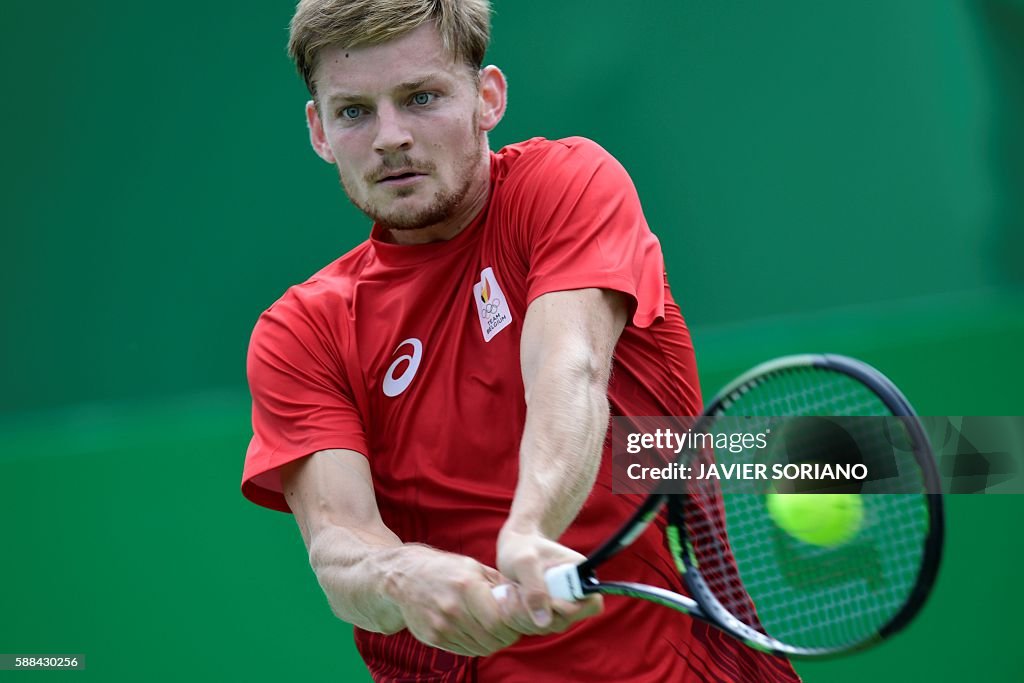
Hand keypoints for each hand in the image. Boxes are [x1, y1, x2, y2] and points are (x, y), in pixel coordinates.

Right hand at [388, 546, 519, 656]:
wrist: (405, 577)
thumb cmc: (445, 570)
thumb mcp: (474, 567)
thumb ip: (500, 584)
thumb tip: (527, 599)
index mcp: (466, 586)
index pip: (499, 621)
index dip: (513, 626)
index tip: (516, 621)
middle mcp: (452, 608)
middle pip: (491, 638)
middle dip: (506, 636)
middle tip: (508, 628)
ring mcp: (441, 625)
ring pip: (480, 648)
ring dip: (492, 642)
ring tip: (492, 629)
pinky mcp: (432, 638)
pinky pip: (465, 651)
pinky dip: (476, 645)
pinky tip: (475, 631)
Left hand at [496, 527, 603, 634]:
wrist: (512, 547)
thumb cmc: (521, 548)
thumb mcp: (525, 562)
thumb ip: (534, 589)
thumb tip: (544, 622)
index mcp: (579, 575)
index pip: (592, 605)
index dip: (572, 610)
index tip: (551, 601)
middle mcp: (572, 594)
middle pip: (563, 621)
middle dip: (534, 611)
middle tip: (515, 590)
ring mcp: (557, 607)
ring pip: (544, 627)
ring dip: (520, 613)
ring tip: (509, 589)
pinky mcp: (542, 614)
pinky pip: (530, 627)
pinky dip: (514, 617)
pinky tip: (507, 597)